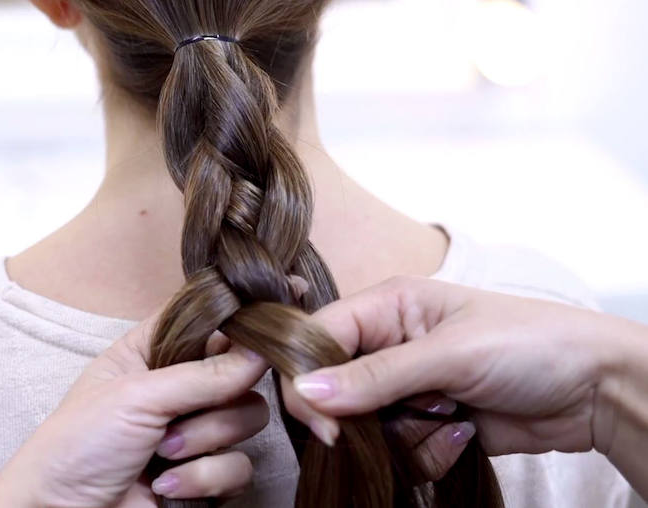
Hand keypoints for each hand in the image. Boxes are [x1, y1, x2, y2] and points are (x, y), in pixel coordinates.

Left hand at [0, 315, 269, 507]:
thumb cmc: (77, 446)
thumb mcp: (136, 396)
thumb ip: (203, 374)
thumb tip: (261, 351)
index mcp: (153, 352)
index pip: (207, 319)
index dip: (237, 317)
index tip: (265, 319)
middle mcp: (179, 388)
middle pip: (240, 372)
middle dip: (216, 401)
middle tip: (176, 420)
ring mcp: (195, 432)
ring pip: (247, 420)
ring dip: (205, 442)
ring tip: (161, 457)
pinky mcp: (206, 475)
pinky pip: (239, 467)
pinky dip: (204, 479)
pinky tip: (166, 488)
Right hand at [291, 276, 621, 459]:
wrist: (596, 392)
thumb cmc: (531, 344)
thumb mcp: (450, 353)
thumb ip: (376, 376)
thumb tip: (307, 390)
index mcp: (388, 307)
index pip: (317, 338)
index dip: (309, 378)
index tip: (325, 422)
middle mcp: (389, 346)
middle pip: (335, 390)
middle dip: (366, 416)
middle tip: (408, 418)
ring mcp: (408, 389)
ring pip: (367, 429)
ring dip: (407, 435)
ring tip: (452, 415)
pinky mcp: (427, 425)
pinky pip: (400, 452)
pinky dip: (429, 452)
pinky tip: (465, 432)